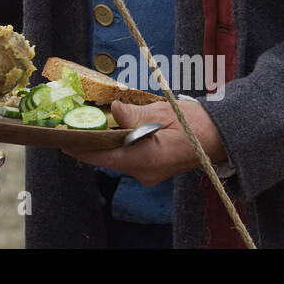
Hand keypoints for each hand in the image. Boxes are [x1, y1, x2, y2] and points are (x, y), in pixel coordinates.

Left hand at [60, 97, 227, 186]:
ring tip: (89, 122)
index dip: (80, 148)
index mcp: (146, 160)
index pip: (103, 157)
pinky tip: (112, 128)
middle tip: (73, 122)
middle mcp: (144, 172)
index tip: (61, 139)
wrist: (221, 136)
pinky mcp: (153, 168)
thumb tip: (114, 110)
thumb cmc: (196, 124)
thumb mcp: (164, 113)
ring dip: (105, 141)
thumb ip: (135, 115)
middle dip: (91, 141)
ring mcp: (149, 173)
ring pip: (117, 157)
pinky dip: (119, 143)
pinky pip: (129, 156)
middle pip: (108, 157)